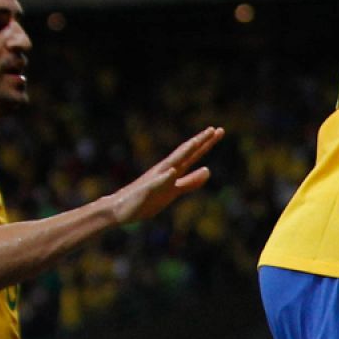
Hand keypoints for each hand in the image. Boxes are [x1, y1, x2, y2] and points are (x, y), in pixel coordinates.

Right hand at [111, 127, 225, 223]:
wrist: (120, 210)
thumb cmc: (147, 199)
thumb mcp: (174, 191)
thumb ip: (190, 182)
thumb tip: (208, 170)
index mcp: (172, 171)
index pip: (193, 155)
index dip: (206, 143)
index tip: (218, 130)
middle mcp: (165, 170)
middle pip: (185, 153)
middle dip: (200, 141)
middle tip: (215, 129)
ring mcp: (155, 179)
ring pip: (171, 163)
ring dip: (183, 153)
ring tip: (195, 142)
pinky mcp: (146, 191)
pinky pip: (156, 183)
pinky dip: (165, 177)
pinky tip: (172, 171)